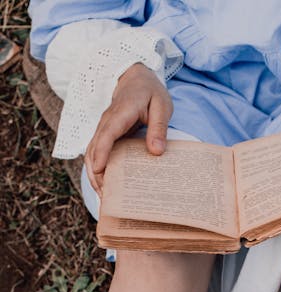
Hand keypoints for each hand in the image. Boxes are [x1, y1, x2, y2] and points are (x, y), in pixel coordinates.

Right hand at [85, 63, 172, 194]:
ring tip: (103, 197)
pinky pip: (96, 153)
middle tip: (104, 196)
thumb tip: (156, 151)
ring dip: (94, 175)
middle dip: (95, 173)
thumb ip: (158, 128)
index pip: (106, 134)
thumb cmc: (150, 92)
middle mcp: (107, 122)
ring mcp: (103, 129)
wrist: (135, 78)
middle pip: (93, 148)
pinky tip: (105, 186)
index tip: (99, 170)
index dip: (101, 152)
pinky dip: (97, 170)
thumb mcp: (162, 106)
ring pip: (91, 153)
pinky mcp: (105, 135)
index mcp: (121, 113)